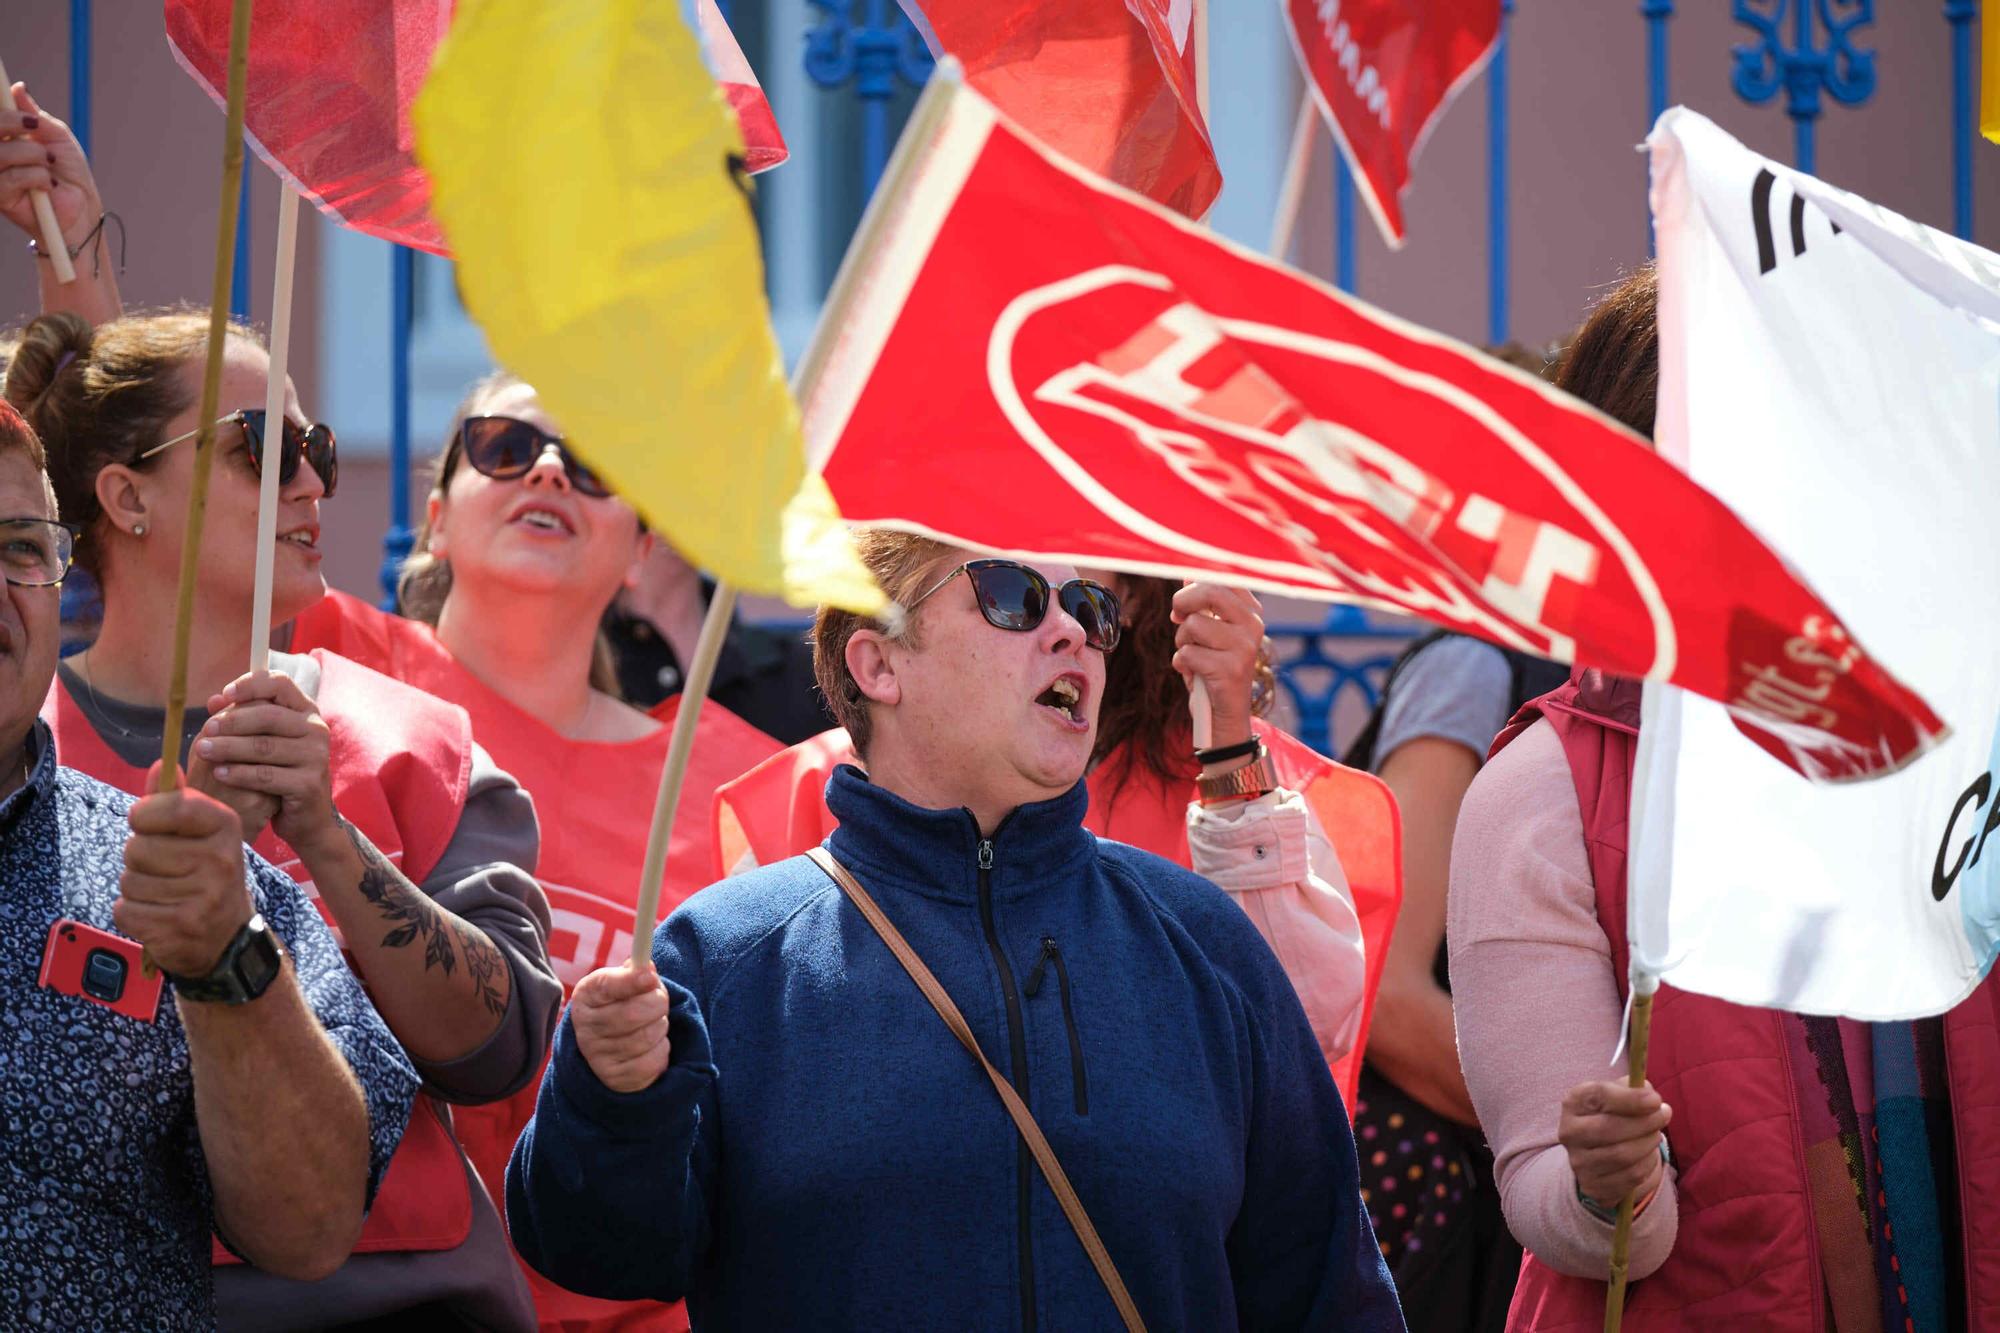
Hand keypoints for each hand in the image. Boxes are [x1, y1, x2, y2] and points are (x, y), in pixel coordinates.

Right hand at [0, 84, 102, 246]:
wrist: (82, 206)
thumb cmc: (68, 172)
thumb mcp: (56, 137)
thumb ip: (35, 115)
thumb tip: (18, 88)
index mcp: (4, 137)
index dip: (2, 110)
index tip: (16, 102)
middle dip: (10, 121)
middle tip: (33, 126)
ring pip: (0, 153)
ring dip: (31, 154)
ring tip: (49, 162)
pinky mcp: (1, 197)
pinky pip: (12, 178)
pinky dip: (36, 177)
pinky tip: (47, 184)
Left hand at [117, 765, 254, 977]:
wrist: (228, 937)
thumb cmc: (205, 875)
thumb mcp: (201, 833)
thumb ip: (176, 801)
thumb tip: (160, 766)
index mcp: (226, 827)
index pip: (171, 805)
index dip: (145, 814)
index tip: (146, 824)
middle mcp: (220, 859)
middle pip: (137, 847)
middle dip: (139, 858)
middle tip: (165, 869)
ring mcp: (202, 897)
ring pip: (129, 880)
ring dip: (136, 888)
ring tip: (165, 894)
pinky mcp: (178, 928)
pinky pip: (126, 910)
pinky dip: (133, 914)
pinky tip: (159, 915)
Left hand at [190, 672, 336, 853]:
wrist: (306, 816)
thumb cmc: (280, 772)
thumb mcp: (265, 740)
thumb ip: (244, 719)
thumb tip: (214, 701)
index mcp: (306, 711)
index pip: (280, 683)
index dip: (250, 685)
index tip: (224, 695)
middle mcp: (316, 729)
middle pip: (269, 715)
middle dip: (232, 721)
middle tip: (206, 729)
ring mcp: (316, 757)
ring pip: (264, 746)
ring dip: (229, 747)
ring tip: (203, 750)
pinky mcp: (308, 784)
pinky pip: (266, 775)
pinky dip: (239, 773)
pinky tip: (219, 773)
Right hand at [572, 960, 672, 1093]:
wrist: (608, 1048)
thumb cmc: (621, 1006)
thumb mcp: (623, 984)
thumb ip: (635, 972)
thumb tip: (646, 966)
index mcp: (586, 997)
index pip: (606, 985)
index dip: (631, 980)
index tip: (650, 976)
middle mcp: (586, 1028)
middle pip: (633, 1013)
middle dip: (658, 1002)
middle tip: (660, 999)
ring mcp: (598, 1057)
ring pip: (648, 1036)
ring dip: (661, 1025)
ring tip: (653, 1023)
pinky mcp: (617, 1079)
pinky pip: (655, 1060)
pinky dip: (662, 1049)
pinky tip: (651, 1045)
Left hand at [1170, 583, 1264, 748]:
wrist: (1225, 715)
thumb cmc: (1214, 668)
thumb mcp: (1211, 633)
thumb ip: (1203, 605)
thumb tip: (1188, 574)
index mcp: (1251, 613)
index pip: (1223, 579)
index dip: (1195, 585)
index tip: (1186, 602)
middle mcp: (1253, 627)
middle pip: (1210, 591)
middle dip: (1183, 602)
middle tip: (1177, 617)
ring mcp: (1244, 648)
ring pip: (1193, 625)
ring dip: (1182, 642)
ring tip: (1193, 657)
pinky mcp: (1230, 670)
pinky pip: (1188, 653)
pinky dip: (1182, 664)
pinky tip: (1194, 675)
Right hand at [1559, 1079, 1670, 1209]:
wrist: (1595, 1152)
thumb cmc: (1611, 1114)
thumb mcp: (1617, 1094)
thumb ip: (1633, 1089)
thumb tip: (1650, 1097)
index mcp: (1573, 1103)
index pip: (1599, 1096)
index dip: (1630, 1098)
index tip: (1655, 1100)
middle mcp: (1569, 1132)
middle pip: (1610, 1128)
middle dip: (1645, 1122)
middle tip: (1664, 1114)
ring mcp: (1579, 1162)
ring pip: (1623, 1155)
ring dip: (1648, 1143)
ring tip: (1655, 1134)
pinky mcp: (1593, 1185)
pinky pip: (1630, 1177)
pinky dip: (1647, 1164)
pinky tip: (1648, 1154)